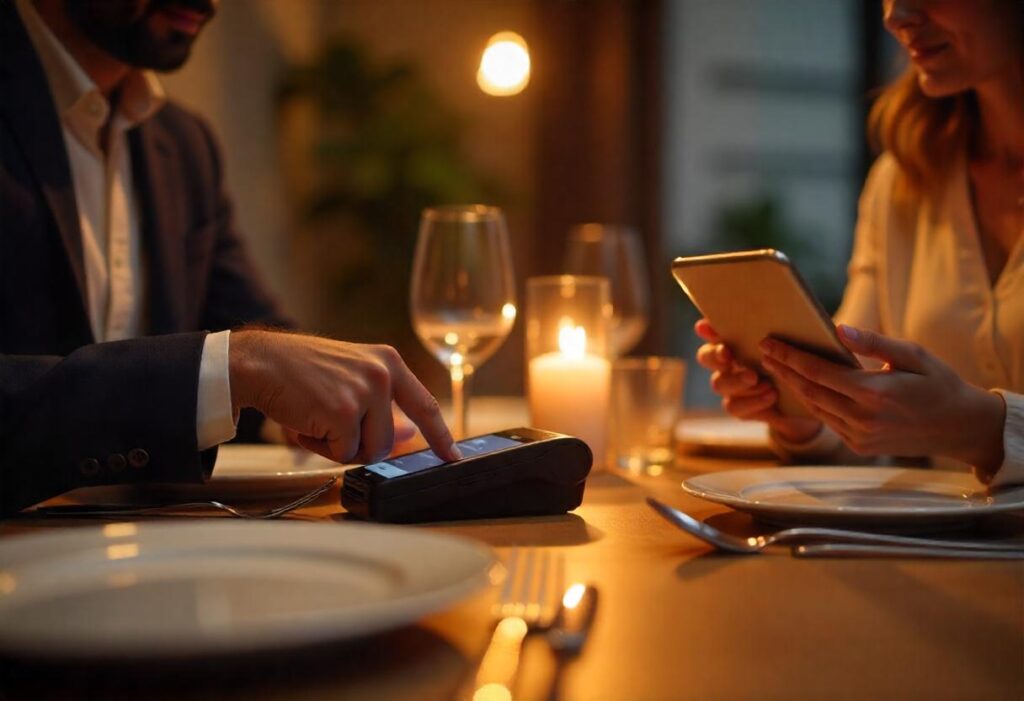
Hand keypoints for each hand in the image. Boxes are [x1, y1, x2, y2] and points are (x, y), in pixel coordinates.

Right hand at [229, 330, 460, 464]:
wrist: (260, 362)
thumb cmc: (301, 372)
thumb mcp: (350, 376)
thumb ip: (381, 404)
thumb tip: (408, 435)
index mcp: (388, 362)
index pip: (425, 404)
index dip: (440, 435)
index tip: (452, 455)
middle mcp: (383, 374)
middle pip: (388, 442)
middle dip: (357, 443)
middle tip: (329, 419)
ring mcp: (365, 392)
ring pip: (368, 451)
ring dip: (338, 445)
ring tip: (317, 416)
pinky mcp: (344, 412)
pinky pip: (342, 454)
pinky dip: (320, 446)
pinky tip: (305, 420)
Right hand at [694, 319, 820, 442]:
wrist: (814, 398)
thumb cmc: (804, 360)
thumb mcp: (801, 343)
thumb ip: (793, 331)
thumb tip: (813, 317)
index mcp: (738, 339)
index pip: (714, 330)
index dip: (708, 329)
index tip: (706, 327)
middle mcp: (728, 362)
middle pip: (706, 357)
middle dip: (715, 355)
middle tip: (729, 355)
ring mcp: (732, 387)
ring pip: (719, 384)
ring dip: (737, 381)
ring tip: (759, 379)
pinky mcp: (741, 408)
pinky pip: (735, 407)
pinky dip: (752, 402)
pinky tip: (771, 395)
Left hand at [760, 324, 1005, 474]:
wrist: (960, 427)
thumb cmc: (939, 384)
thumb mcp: (914, 355)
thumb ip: (874, 343)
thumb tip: (838, 328)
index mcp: (874, 393)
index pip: (818, 372)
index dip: (790, 357)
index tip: (769, 343)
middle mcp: (863, 418)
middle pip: (809, 391)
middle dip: (783, 370)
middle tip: (764, 351)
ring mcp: (860, 436)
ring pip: (815, 409)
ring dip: (793, 387)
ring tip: (775, 366)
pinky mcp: (860, 446)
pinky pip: (827, 421)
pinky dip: (811, 403)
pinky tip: (801, 387)